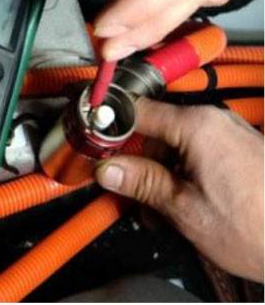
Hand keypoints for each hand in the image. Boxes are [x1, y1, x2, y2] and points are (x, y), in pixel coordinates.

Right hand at [95, 97, 263, 280]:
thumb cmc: (258, 227)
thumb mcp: (184, 209)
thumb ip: (141, 183)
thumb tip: (108, 169)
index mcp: (198, 127)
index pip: (137, 110)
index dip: (109, 125)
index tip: (90, 139)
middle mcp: (215, 122)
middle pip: (154, 131)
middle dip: (135, 162)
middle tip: (122, 190)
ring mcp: (229, 135)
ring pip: (174, 146)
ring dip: (158, 174)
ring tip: (157, 211)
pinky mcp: (239, 151)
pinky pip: (196, 154)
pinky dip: (181, 175)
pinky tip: (179, 206)